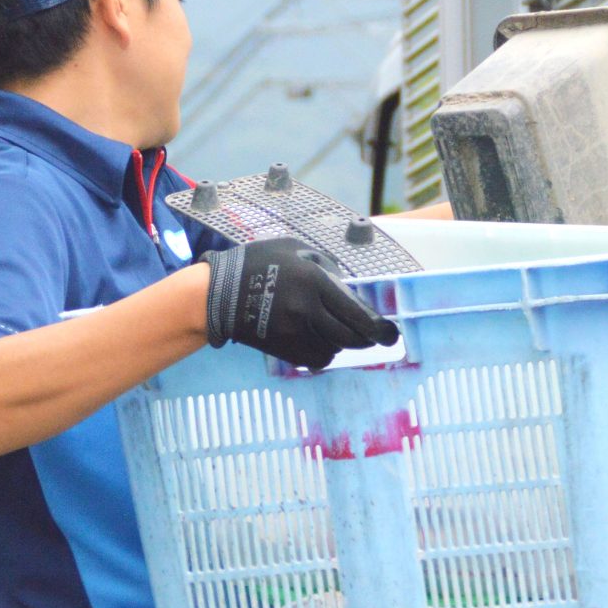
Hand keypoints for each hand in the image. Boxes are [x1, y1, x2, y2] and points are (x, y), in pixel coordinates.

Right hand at [205, 240, 400, 369]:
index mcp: (314, 282)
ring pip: (333, 349)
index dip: (379, 329)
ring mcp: (293, 333)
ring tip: (332, 329)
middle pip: (350, 337)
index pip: (357, 314)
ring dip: (340, 343)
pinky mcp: (282, 350)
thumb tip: (350, 290)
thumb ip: (326, 266)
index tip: (390, 335)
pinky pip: (315, 359)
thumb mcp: (294, 248)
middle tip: (372, 336)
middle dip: (365, 338)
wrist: (217, 293)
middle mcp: (307, 311)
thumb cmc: (257, 263)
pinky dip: (322, 353)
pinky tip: (316, 340)